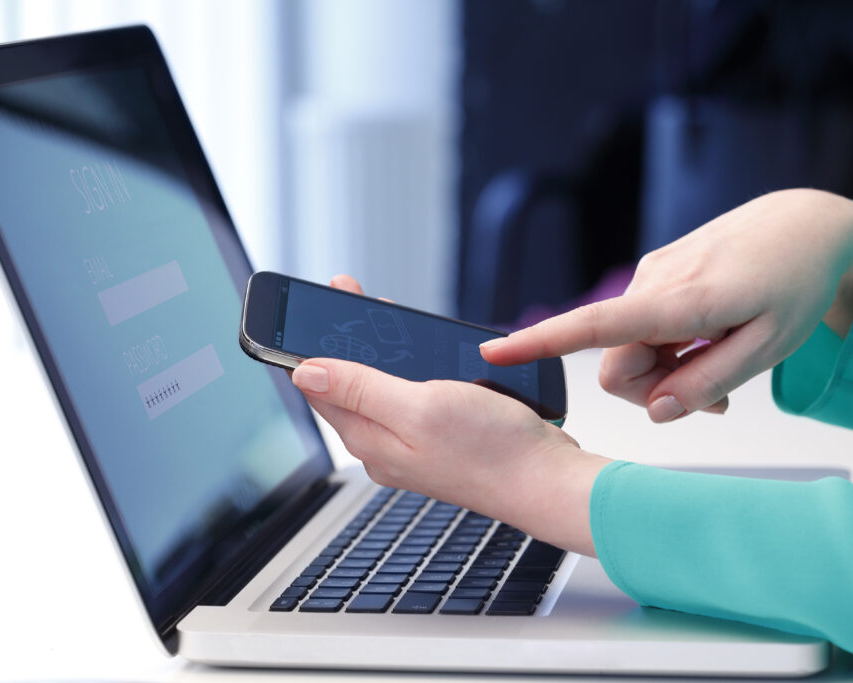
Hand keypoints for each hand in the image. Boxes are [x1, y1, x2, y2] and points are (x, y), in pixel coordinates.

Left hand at [291, 275, 610, 555]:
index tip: (313, 306)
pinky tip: (422, 354)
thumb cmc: (491, 451)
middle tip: (348, 294)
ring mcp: (415, 443)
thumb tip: (305, 373)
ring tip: (380, 315)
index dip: (312, 344)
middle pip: (349, 384)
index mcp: (370, 438)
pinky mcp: (443, 438)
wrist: (546, 482)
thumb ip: (361, 388)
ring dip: (379, 351)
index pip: (321, 386)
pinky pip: (413, 398)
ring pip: (382, 388)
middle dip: (344, 339)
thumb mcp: (418, 408)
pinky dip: (411, 369)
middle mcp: (386, 444)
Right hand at [481, 189, 852, 421]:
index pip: (595, 326)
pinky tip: (710, 340)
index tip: (492, 355)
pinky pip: (644, 327)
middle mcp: (654, 282)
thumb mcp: (767, 348)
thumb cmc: (794, 284)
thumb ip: (707, 384)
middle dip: (652, 391)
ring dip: (667, 370)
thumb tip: (656, 413)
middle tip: (712, 396)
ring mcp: (653, 274)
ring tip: (719, 363)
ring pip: (629, 348)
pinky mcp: (657, 274)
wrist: (806, 224)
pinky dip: (672, 347)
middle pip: (615, 365)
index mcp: (681, 300)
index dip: (541, 344)